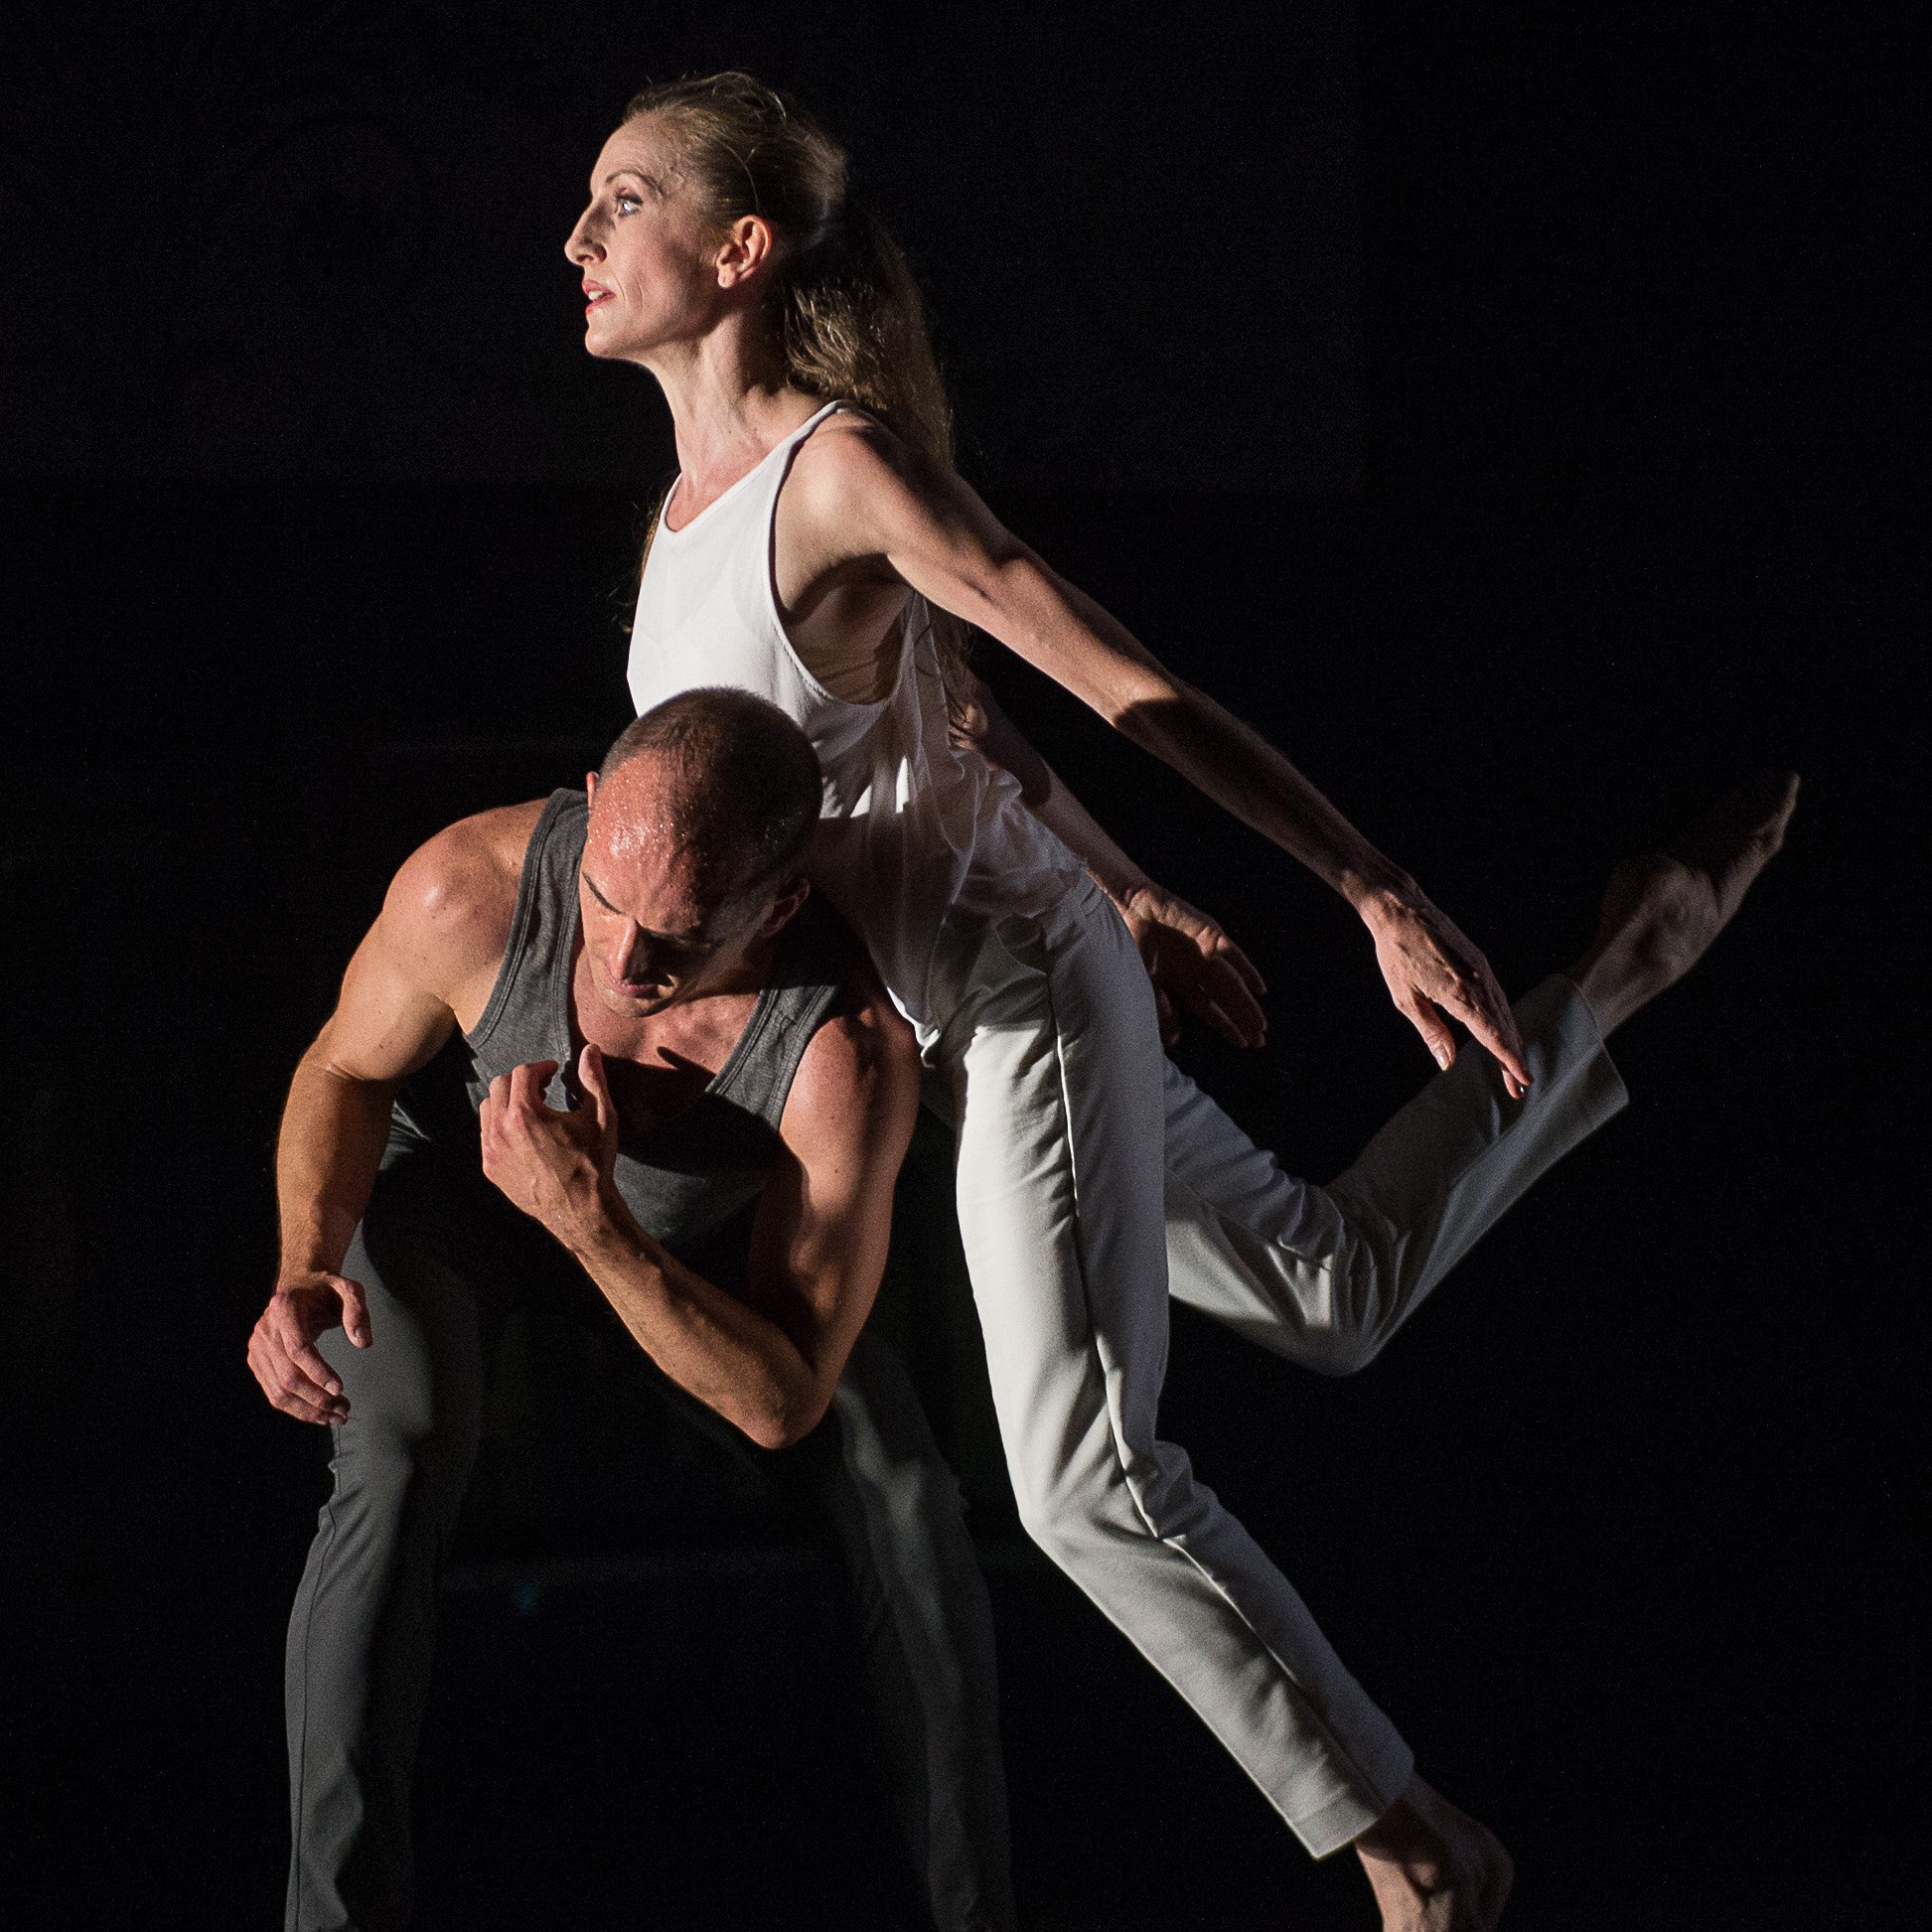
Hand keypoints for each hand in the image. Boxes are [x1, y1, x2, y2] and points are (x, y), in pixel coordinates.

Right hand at [248, 1271, 370, 1424]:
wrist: (298, 1285)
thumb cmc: (326, 1289)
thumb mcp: (349, 1289)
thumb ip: (358, 1312)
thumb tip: (363, 1343)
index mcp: (285, 1308)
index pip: (299, 1348)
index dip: (318, 1372)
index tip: (340, 1388)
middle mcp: (265, 1329)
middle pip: (288, 1375)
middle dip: (317, 1398)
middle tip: (344, 1410)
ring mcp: (257, 1347)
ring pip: (278, 1391)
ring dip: (308, 1410)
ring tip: (336, 1416)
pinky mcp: (257, 1361)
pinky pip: (273, 1392)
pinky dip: (297, 1408)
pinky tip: (319, 1413)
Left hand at [478, 1045, 618, 1244]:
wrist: (581, 1210)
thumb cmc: (593, 1162)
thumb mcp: (600, 1117)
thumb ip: (593, 1079)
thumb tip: (590, 1049)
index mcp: (525, 1114)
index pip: (523, 1073)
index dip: (541, 1067)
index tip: (554, 1071)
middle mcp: (501, 1131)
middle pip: (500, 1085)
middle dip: (522, 1080)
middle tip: (544, 1086)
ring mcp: (491, 1151)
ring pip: (488, 1108)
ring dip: (507, 1101)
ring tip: (532, 1107)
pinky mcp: (490, 1168)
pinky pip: (486, 1134)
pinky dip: (501, 1125)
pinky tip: (525, 1132)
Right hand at [1113, 882, 1268, 1049]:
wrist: (1128, 909)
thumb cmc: (1129, 945)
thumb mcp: (1144, 985)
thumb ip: (1160, 1010)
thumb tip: (1175, 1041)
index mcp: (1180, 982)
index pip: (1209, 1009)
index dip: (1225, 1026)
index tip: (1242, 1044)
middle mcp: (1196, 970)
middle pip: (1224, 1000)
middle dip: (1241, 1020)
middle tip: (1259, 1041)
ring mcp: (1204, 953)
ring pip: (1231, 983)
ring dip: (1245, 1004)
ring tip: (1260, 1025)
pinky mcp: (1209, 935)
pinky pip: (1233, 956)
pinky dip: (1247, 971)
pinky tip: (1260, 989)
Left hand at [1361, 886, 1531, 1096]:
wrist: (1401, 910)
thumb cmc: (1397, 955)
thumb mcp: (1406, 999)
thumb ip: (1431, 1031)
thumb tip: (1447, 1062)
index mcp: (1459, 994)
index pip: (1493, 1034)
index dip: (1508, 1059)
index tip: (1523, 1080)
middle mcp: (1477, 982)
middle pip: (1503, 1027)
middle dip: (1512, 1058)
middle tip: (1518, 1087)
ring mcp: (1482, 970)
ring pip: (1504, 1011)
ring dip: (1510, 1040)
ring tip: (1513, 1065)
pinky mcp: (1479, 961)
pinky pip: (1498, 996)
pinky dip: (1504, 1017)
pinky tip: (1504, 1030)